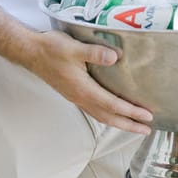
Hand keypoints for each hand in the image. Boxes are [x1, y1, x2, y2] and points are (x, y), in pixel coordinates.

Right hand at [25, 30, 152, 133]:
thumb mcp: (74, 48)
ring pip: (101, 116)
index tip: (147, 116)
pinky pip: (94, 110)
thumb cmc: (51, 49)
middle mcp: (80, 98)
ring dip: (119, 123)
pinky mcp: (72, 93)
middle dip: (129, 124)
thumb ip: (95, 53)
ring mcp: (75, 97)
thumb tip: (116, 58)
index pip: (113, 105)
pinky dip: (107, 115)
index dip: (131, 112)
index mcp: (83, 89)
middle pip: (109, 117)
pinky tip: (111, 113)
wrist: (30, 52)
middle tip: (147, 130)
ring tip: (134, 126)